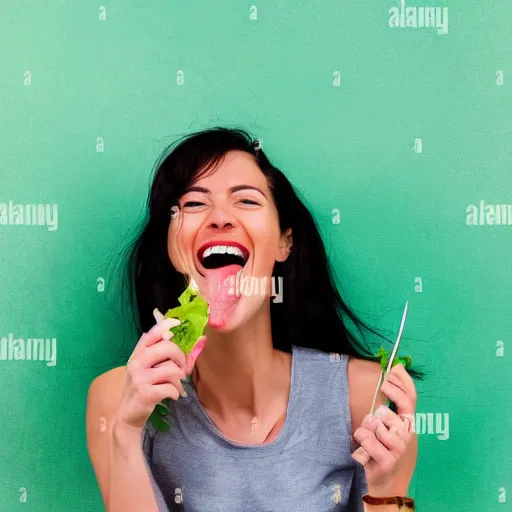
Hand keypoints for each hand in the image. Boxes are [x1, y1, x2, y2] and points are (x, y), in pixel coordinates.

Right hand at [114, 319, 206, 432]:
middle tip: (182, 367)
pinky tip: (172, 395)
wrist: (129, 415)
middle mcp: (136, 362)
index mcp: (137, 353)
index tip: (178, 324)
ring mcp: (139, 378)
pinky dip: (176, 392)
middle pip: (166, 347)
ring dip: (179, 379)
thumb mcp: (147, 368)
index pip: (152, 333)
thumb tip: (193, 340)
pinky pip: (170, 387)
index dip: (166, 325)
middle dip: (180, 357)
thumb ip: (161, 354)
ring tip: (176, 385)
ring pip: (171, 369)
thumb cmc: (143, 387)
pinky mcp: (145, 393)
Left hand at [351, 363, 416, 495]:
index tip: (392, 370)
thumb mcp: (389, 424)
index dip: (403, 381)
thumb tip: (393, 371)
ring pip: (378, 424)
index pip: (411, 398)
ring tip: (367, 437)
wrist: (386, 482)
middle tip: (378, 401)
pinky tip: (363, 448)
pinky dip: (361, 440)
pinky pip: (368, 440)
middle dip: (385, 402)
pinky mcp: (387, 461)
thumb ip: (391, 403)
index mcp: (408, 423)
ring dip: (367, 427)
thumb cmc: (384, 448)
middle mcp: (407, 434)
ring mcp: (398, 448)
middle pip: (395, 409)